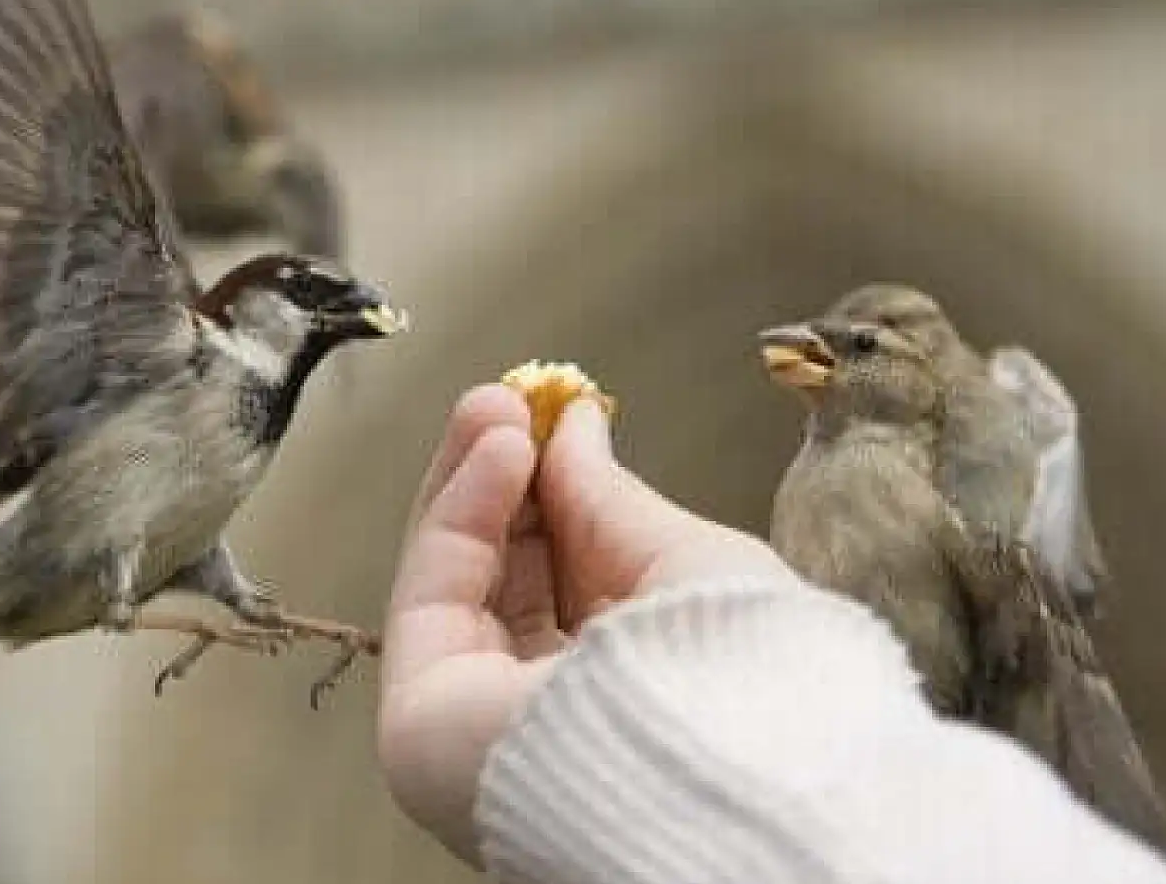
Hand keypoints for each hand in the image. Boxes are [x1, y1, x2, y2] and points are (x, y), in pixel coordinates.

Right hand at [377, 384, 791, 864]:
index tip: (554, 417)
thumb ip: (606, 497)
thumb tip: (574, 424)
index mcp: (620, 694)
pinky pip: (431, 595)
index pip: (565, 585)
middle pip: (500, 580)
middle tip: (511, 399)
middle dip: (502, 480)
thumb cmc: (740, 678)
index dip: (551, 496)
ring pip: (455, 581)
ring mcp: (480, 721)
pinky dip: (455, 512)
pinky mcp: (425, 719)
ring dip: (471, 483)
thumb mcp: (682, 562)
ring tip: (499, 407)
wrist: (721, 766)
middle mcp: (545, 716)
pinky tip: (495, 448)